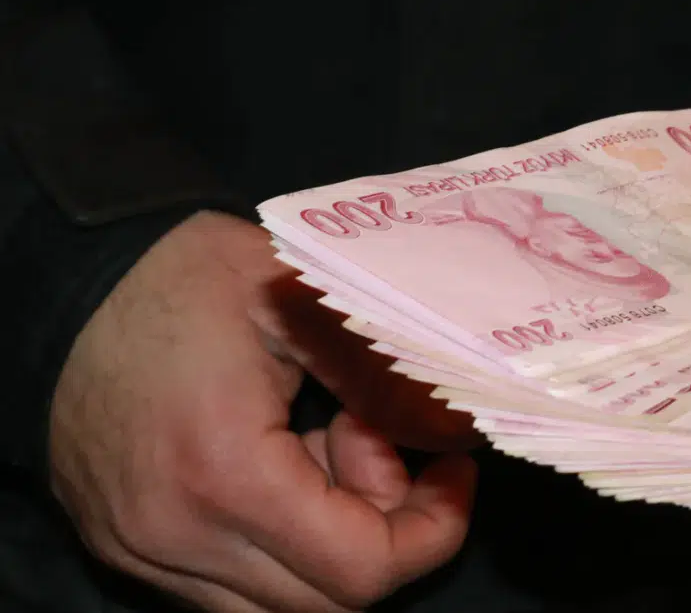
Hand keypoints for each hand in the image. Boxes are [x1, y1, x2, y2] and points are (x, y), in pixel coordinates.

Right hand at [50, 211, 477, 611]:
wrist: (68, 283)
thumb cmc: (183, 276)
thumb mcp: (303, 299)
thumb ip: (383, 374)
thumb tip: (456, 431)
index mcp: (226, 471)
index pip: (362, 570)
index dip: (432, 529)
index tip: (451, 468)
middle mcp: (178, 535)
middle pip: (331, 602)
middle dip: (386, 531)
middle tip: (377, 440)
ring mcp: (146, 552)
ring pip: (283, 604)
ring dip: (331, 542)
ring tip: (321, 449)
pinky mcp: (128, 549)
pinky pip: (234, 586)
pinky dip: (281, 543)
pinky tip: (279, 464)